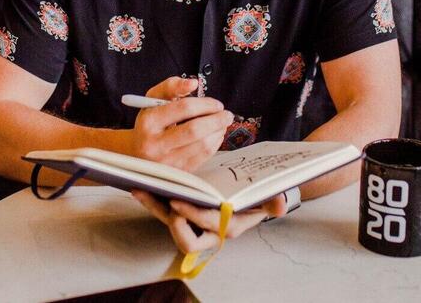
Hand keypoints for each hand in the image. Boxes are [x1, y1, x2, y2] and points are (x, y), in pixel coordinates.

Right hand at [124, 76, 231, 171]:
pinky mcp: (177, 172)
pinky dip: (214, 144)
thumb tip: (193, 83)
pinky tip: (215, 136)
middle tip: (226, 114)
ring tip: (222, 124)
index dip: (205, 104)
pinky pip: (203, 157)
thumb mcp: (153, 100)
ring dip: (218, 132)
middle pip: (195, 130)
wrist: (137, 152)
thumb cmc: (150, 123)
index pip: (183, 108)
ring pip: (202, 145)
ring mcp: (166, 162)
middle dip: (216, 120)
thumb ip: (172, 86)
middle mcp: (154, 144)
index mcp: (148, 122)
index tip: (216, 104)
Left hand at [131, 191, 287, 253]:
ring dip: (154, 205)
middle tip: (162, 198)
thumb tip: (280, 204)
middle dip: (170, 219)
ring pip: (169, 221)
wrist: (247, 198)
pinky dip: (152, 198)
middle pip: (184, 237)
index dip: (193, 216)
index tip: (179, 203)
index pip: (208, 227)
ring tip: (140, 187)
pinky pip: (163, 209)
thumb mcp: (266, 199)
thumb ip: (273, 202)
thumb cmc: (255, 198)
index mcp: (228, 228)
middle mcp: (208, 232)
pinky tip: (141, 184)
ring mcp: (192, 224)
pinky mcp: (181, 214)